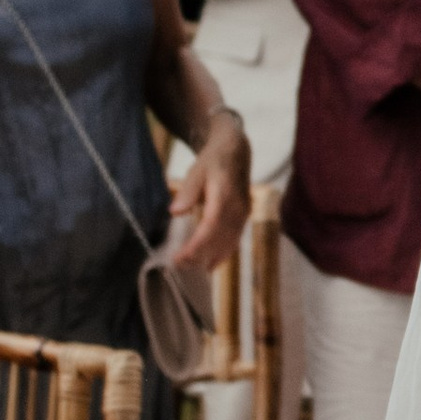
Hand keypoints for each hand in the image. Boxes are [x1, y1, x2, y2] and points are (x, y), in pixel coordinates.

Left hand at [167, 112, 251, 280]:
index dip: (197, 245)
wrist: (236, 151)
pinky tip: (210, 264)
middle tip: (179, 266)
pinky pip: (235, 240)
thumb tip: (176, 212)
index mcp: (225, 195)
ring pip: (229, 243)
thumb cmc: (213, 160)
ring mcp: (244, 214)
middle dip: (199, 255)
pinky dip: (223, 254)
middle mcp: (238, 207)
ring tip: (190, 268)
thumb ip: (187, 191)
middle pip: (220, 239)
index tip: (179, 257)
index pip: (211, 226)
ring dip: (210, 258)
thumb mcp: (196, 170)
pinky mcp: (244, 218)